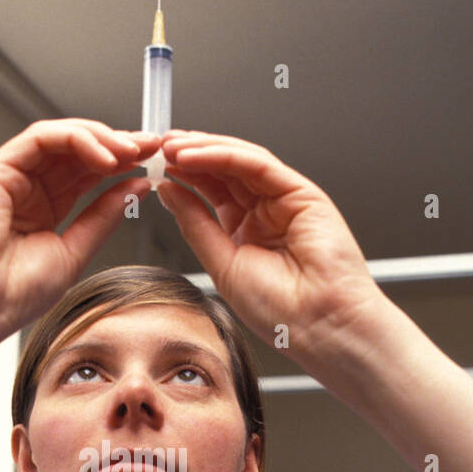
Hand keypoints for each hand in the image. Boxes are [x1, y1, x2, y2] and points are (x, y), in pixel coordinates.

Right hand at [0, 119, 159, 334]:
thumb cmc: (15, 294)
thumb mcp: (75, 251)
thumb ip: (104, 216)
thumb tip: (138, 187)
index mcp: (47, 208)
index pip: (90, 173)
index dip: (123, 164)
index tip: (154, 162)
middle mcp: (30, 188)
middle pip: (79, 151)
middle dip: (119, 144)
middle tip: (153, 146)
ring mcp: (12, 176)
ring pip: (62, 138)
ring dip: (101, 139)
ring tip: (131, 151)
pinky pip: (41, 138)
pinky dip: (76, 139)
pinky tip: (104, 156)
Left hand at [157, 131, 384, 362]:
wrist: (319, 324)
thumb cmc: (279, 309)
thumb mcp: (221, 264)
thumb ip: (195, 224)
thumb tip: (169, 192)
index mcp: (246, 231)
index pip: (211, 190)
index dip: (183, 175)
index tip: (153, 166)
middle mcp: (265, 211)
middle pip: (223, 170)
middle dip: (189, 155)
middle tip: (157, 147)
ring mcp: (284, 199)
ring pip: (239, 161)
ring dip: (203, 150)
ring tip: (171, 148)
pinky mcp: (301, 192)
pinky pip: (257, 165)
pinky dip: (225, 156)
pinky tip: (196, 155)